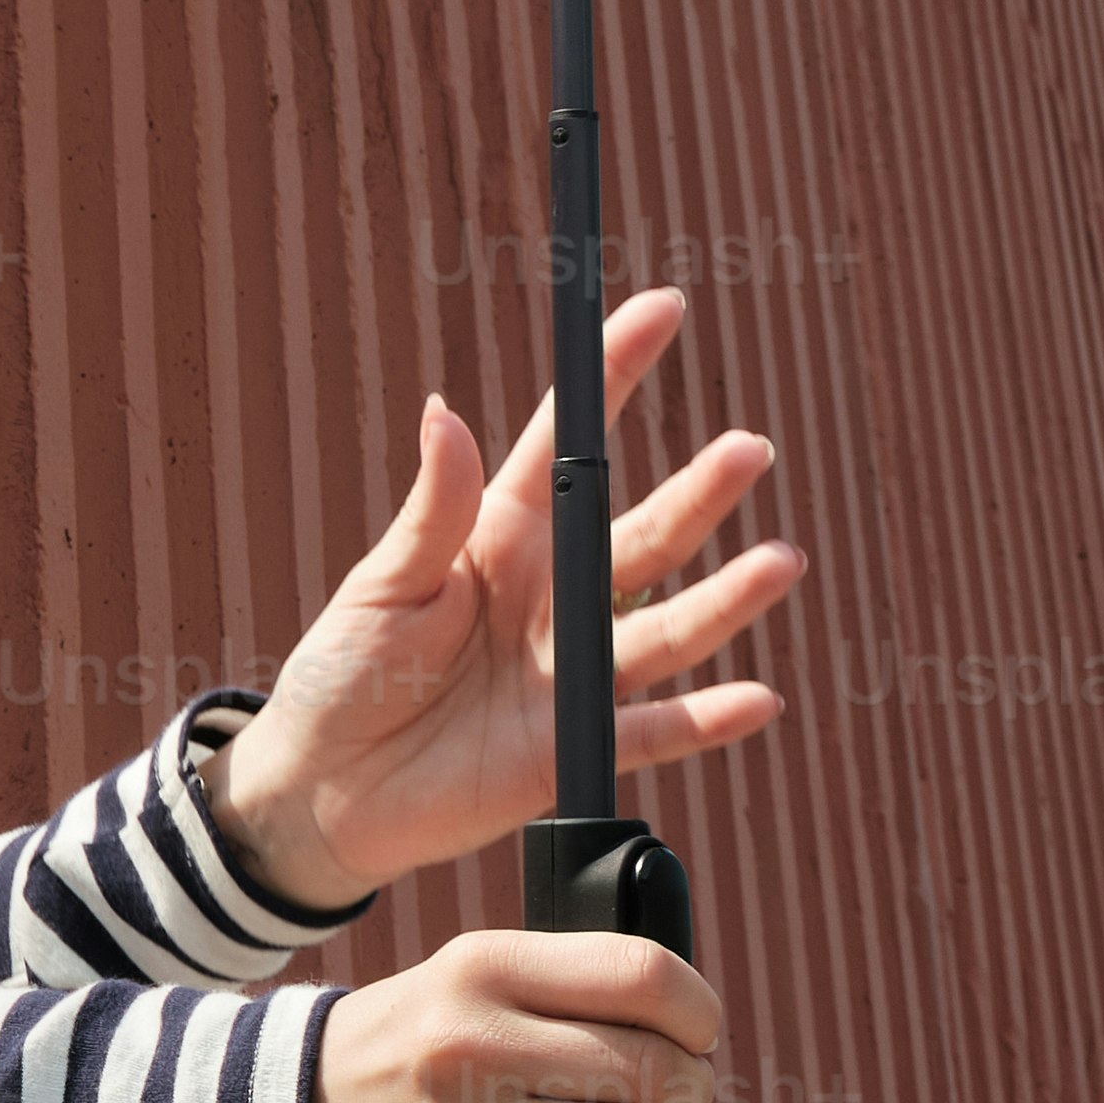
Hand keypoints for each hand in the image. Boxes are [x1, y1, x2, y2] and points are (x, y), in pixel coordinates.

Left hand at [208, 290, 803, 903]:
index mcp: (500, 539)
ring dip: (726, 597)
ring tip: (781, 562)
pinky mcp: (571, 748)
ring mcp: (568, 672)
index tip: (661, 311)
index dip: (614, 378)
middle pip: (639, 535)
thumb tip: (446, 413)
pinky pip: (654, 730)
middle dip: (698, 493)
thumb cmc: (341, 674)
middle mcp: (550, 597)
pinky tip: (760, 697)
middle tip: (750, 450)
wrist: (321, 790)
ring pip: (666, 626)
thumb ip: (432, 510)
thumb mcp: (379, 584)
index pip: (568, 448)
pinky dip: (708, 719)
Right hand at [301, 923, 718, 1102]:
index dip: (699, 1010)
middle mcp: (476, 1048)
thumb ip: (572, 981)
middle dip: (696, 1087)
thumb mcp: (477, 971)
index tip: (698, 1032)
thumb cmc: (420, 1037)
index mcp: (487, 968)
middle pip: (651, 1067)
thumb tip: (694, 1023)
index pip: (641, 974)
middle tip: (685, 1094)